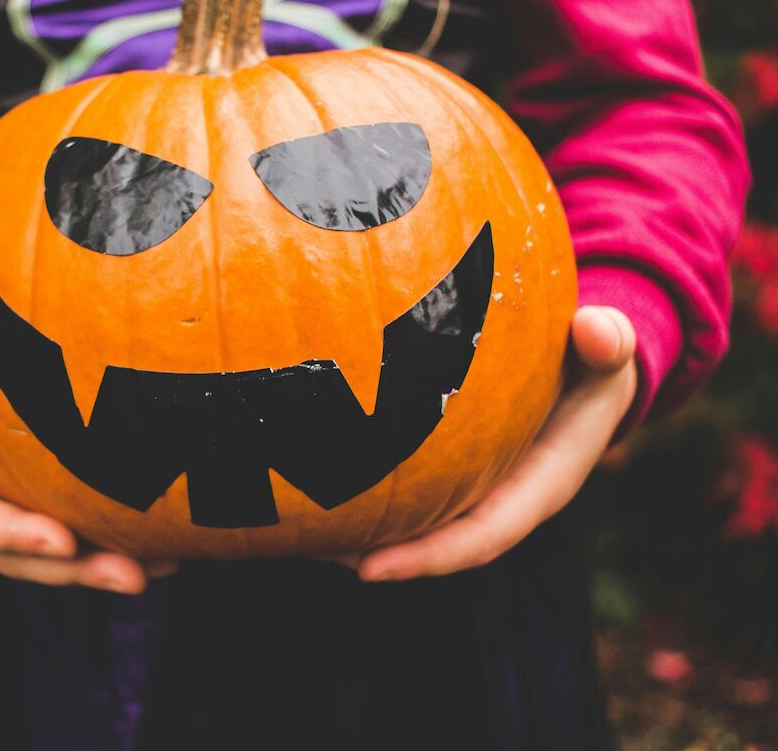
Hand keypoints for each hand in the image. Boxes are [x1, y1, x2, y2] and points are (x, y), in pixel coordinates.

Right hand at [0, 296, 176, 592]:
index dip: (6, 535)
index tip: (59, 541)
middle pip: (12, 553)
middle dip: (70, 570)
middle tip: (130, 573)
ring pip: (48, 550)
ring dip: (103, 563)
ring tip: (164, 567)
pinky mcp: (23, 497)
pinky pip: (69, 521)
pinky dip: (115, 533)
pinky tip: (172, 536)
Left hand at [335, 305, 637, 580]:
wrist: (588, 359)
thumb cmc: (595, 356)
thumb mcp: (607, 347)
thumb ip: (606, 342)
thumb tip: (596, 331)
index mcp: (540, 485)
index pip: (481, 537)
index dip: (428, 558)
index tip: (369, 570)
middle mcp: (500, 496)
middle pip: (433, 542)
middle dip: (374, 553)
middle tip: (308, 550)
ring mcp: (474, 483)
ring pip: (413, 518)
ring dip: (357, 528)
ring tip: (293, 528)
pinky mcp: (452, 464)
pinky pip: (406, 484)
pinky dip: (362, 486)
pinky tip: (308, 474)